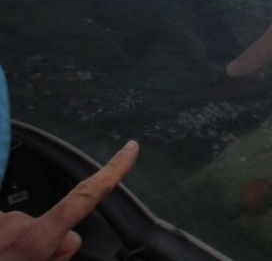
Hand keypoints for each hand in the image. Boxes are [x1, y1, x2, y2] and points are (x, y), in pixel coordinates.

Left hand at [0, 140, 138, 260]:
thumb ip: (57, 254)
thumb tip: (62, 241)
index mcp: (34, 240)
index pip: (82, 199)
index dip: (110, 173)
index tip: (131, 148)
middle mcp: (15, 223)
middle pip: (52, 227)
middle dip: (46, 247)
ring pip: (22, 231)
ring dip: (15, 249)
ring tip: (4, 260)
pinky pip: (4, 230)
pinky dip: (2, 243)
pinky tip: (0, 251)